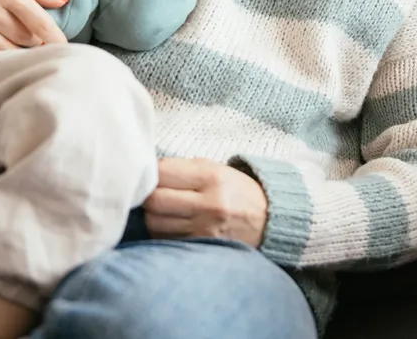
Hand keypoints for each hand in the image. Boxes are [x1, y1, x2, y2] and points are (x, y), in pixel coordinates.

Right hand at [0, 0, 68, 50]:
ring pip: (2, 52)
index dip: (57, 40)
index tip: (67, 48)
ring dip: (18, 52)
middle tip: (44, 41)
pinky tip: (0, 54)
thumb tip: (61, 2)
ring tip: (26, 49)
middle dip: (39, 42)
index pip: (40, 25)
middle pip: (25, 40)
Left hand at [143, 158, 267, 246]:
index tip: (153, 175)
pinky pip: (165, 240)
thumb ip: (184, 168)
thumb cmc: (236, 191)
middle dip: (148, 196)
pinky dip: (161, 232)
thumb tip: (149, 170)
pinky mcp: (200, 247)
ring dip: (153, 216)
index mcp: (211, 177)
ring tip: (164, 210)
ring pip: (155, 223)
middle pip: (154, 201)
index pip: (163, 173)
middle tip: (153, 194)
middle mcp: (208, 204)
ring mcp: (203, 229)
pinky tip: (172, 224)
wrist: (268, 221)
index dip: (151, 173)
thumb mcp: (217, 169)